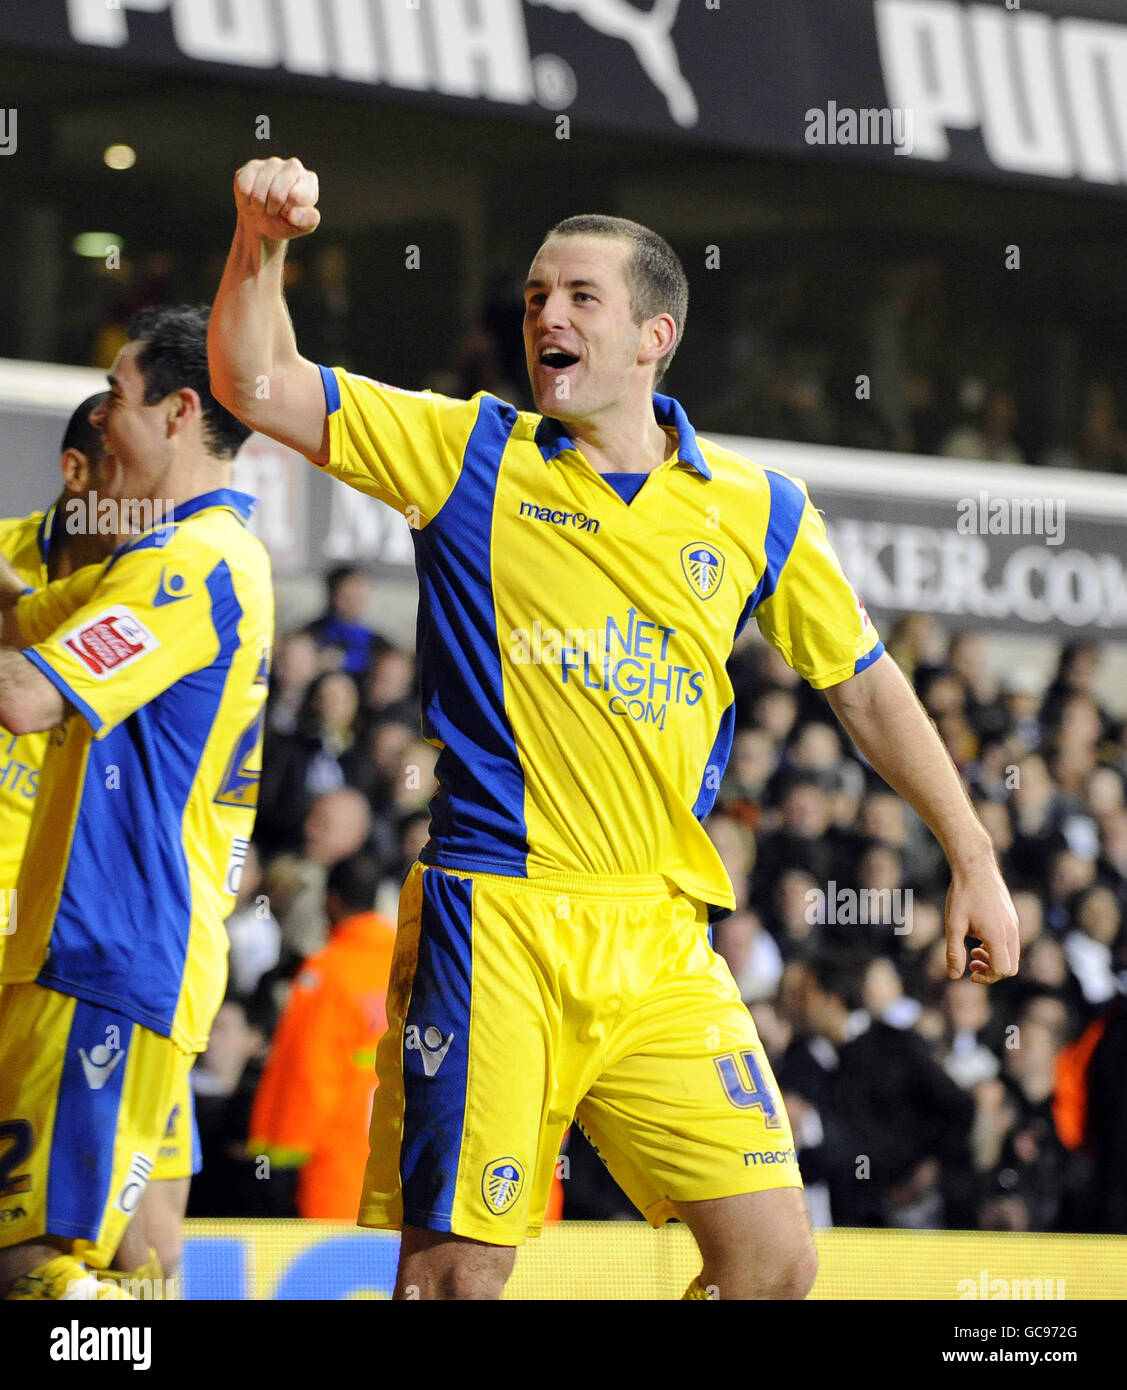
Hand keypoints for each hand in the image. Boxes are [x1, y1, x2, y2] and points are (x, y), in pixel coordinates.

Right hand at [234, 156, 320, 241]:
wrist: (264, 221)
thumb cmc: (287, 222)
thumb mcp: (302, 227)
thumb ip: (307, 221)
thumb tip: (292, 215)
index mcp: (309, 180)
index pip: (297, 198)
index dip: (289, 212)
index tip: (289, 213)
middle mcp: (293, 166)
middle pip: (276, 194)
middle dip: (273, 209)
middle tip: (275, 210)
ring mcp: (272, 163)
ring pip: (258, 192)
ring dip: (259, 206)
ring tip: (265, 204)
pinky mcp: (252, 165)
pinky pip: (244, 188)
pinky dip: (246, 200)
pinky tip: (253, 198)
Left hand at [945, 858, 1019, 984]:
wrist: (975, 867)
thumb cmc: (962, 895)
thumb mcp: (953, 925)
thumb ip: (954, 952)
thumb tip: (954, 976)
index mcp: (998, 935)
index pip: (1003, 970)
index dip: (987, 977)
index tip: (970, 974)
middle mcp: (1011, 931)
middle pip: (1011, 966)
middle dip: (991, 971)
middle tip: (971, 965)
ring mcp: (1014, 924)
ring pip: (1012, 955)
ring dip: (994, 960)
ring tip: (973, 952)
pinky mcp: (1012, 918)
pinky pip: (1010, 942)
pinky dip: (997, 948)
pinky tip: (979, 939)